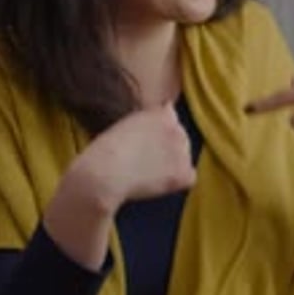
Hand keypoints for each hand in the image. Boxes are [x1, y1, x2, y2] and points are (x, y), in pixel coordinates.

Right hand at [43, 104, 195, 271]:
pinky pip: (189, 178)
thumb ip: (147, 119)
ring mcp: (183, 150)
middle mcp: (177, 128)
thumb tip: (167, 111)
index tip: (143, 144)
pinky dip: (177, 182)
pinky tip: (157, 183)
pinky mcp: (183, 173)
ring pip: (185, 157)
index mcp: (162, 113)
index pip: (170, 120)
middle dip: (168, 148)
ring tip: (147, 172)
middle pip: (180, 138)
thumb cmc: (105, 150)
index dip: (157, 134)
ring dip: (173, 164)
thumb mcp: (125, 123)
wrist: (104, 173)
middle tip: (144, 160)